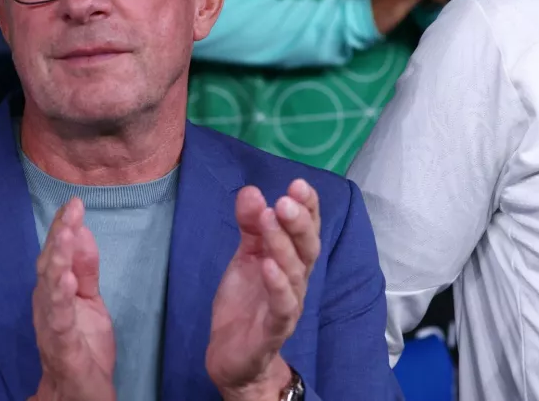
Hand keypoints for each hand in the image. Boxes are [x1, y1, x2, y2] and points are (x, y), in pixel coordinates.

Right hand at [30, 198, 115, 400]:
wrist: (78, 395)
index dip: (63, 227)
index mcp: (53, 291)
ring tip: (65, 237)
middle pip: (49, 265)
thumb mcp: (89, 301)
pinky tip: (67, 281)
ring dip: (57, 261)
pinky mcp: (62, 348)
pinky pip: (59, 322)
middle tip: (71, 211)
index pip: (56, 253)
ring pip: (50, 289)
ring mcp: (51, 326)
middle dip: (59, 236)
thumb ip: (85, 268)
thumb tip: (80, 230)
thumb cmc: (82, 347)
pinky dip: (61, 300)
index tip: (74, 202)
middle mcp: (46, 305)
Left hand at [206, 180, 320, 400]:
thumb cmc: (245, 303)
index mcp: (291, 262)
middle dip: (300, 222)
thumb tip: (252, 191)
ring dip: (283, 244)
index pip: (306, 231)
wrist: (231, 355)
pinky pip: (282, 307)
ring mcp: (288, 306)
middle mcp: (296, 282)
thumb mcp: (244, 258)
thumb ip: (249, 226)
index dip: (308, 208)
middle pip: (307, 249)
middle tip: (287, 198)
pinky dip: (278, 284)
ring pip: (295, 273)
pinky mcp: (274, 331)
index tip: (300, 183)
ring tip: (271, 218)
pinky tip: (268, 265)